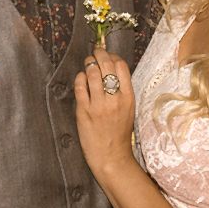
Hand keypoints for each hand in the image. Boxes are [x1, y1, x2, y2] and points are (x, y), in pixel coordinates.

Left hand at [72, 46, 136, 177]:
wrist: (111, 156)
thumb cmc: (120, 133)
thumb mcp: (129, 110)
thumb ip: (123, 91)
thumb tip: (113, 70)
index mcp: (128, 97)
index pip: (122, 66)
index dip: (113, 56)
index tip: (108, 55)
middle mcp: (115, 99)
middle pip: (106, 65)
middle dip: (99, 54)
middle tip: (96, 52)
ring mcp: (99, 105)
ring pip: (92, 73)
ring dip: (88, 64)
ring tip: (88, 63)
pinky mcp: (84, 111)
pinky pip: (80, 86)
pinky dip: (79, 78)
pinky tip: (81, 79)